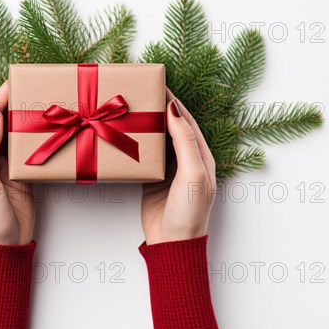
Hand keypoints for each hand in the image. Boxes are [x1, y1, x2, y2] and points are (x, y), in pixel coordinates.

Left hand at [0, 81, 34, 244]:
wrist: (5, 245)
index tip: (11, 84)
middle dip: (11, 106)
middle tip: (28, 88)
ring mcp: (4, 167)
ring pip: (13, 136)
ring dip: (23, 120)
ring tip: (38, 102)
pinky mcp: (21, 175)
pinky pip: (27, 151)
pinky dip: (34, 138)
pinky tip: (43, 128)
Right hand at [141, 89, 216, 244]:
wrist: (172, 242)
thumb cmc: (189, 210)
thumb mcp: (193, 173)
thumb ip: (186, 142)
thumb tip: (175, 111)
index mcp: (201, 156)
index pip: (187, 121)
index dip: (174, 102)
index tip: (159, 86)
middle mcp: (186, 160)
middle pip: (171, 128)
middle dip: (158, 110)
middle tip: (141, 93)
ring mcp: (169, 169)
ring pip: (157, 140)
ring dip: (147, 125)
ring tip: (132, 108)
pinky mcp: (152, 178)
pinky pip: (145, 155)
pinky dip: (137, 143)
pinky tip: (127, 133)